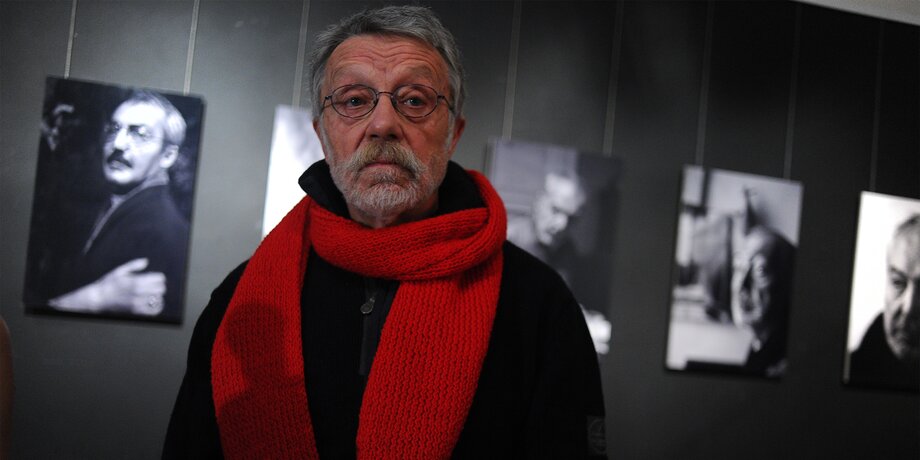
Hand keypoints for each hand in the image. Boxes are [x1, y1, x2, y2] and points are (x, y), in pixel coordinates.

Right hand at [49, 258, 166, 315]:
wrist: (98, 298)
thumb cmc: (108, 283)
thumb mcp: (119, 271)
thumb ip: (134, 265)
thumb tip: (146, 261)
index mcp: (136, 281)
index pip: (159, 278)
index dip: (159, 277)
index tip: (156, 277)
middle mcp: (139, 292)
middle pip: (161, 288)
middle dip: (159, 286)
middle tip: (154, 285)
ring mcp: (138, 303)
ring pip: (158, 299)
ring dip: (158, 296)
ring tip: (154, 294)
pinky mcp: (135, 311)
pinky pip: (153, 311)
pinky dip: (156, 307)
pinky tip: (154, 303)